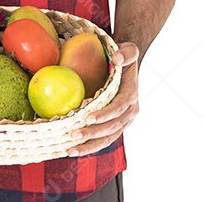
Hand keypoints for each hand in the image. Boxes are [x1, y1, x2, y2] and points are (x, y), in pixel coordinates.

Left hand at [67, 42, 139, 156]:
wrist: (128, 66)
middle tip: (74, 135)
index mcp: (131, 95)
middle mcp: (129, 111)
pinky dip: (90, 146)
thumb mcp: (128, 50)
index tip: (89, 118)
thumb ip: (126, 53)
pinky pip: (104, 139)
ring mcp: (123, 121)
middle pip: (112, 127)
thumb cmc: (124, 57)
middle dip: (94, 133)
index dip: (105, 114)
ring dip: (90, 145)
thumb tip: (118, 58)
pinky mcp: (115, 126)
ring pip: (108, 137)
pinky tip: (74, 151)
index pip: (119, 107)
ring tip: (71, 151)